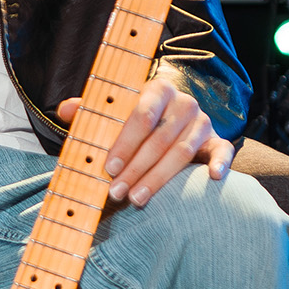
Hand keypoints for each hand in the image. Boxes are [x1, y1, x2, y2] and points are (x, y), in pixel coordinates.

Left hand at [55, 80, 232, 207]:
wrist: (173, 115)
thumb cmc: (136, 118)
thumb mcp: (114, 110)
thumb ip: (91, 110)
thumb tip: (65, 110)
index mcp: (158, 89)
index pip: (142, 115)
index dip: (125, 142)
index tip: (109, 167)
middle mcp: (183, 102)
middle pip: (159, 139)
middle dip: (136, 169)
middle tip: (116, 191)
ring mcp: (202, 122)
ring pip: (181, 152)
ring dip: (158, 179)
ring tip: (136, 199)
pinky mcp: (217, 139)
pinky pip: (223, 151)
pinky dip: (221, 163)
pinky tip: (214, 177)